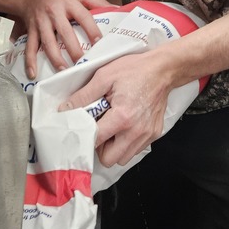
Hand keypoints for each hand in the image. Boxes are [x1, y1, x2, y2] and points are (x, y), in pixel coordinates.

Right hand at [19, 0, 106, 77]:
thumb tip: (118, 9)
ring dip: (55, 58)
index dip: (92, 30)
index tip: (99, 43)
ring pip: (48, 42)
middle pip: (65, 32)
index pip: (83, 17)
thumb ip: (97, 2)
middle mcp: (54, 12)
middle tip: (83, 64)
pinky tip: (33, 74)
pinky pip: (30, 47)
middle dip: (73, 50)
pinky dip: (30, 61)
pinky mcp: (31, 31)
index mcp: (69, 3)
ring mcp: (41, 22)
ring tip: (63, 72)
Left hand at [59, 49, 171, 166]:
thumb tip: (66, 109)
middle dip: (100, 148)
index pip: (96, 141)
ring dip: (114, 148)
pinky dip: (127, 143)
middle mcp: (136, 131)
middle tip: (98, 129)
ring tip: (112, 127)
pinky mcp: (154, 134)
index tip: (82, 128)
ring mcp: (147, 135)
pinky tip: (125, 125)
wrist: (163, 69)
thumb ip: (83, 96)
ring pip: (124, 158)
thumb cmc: (135, 70)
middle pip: (110, 159)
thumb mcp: (104, 76)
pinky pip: (136, 149)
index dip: (85, 136)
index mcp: (122, 117)